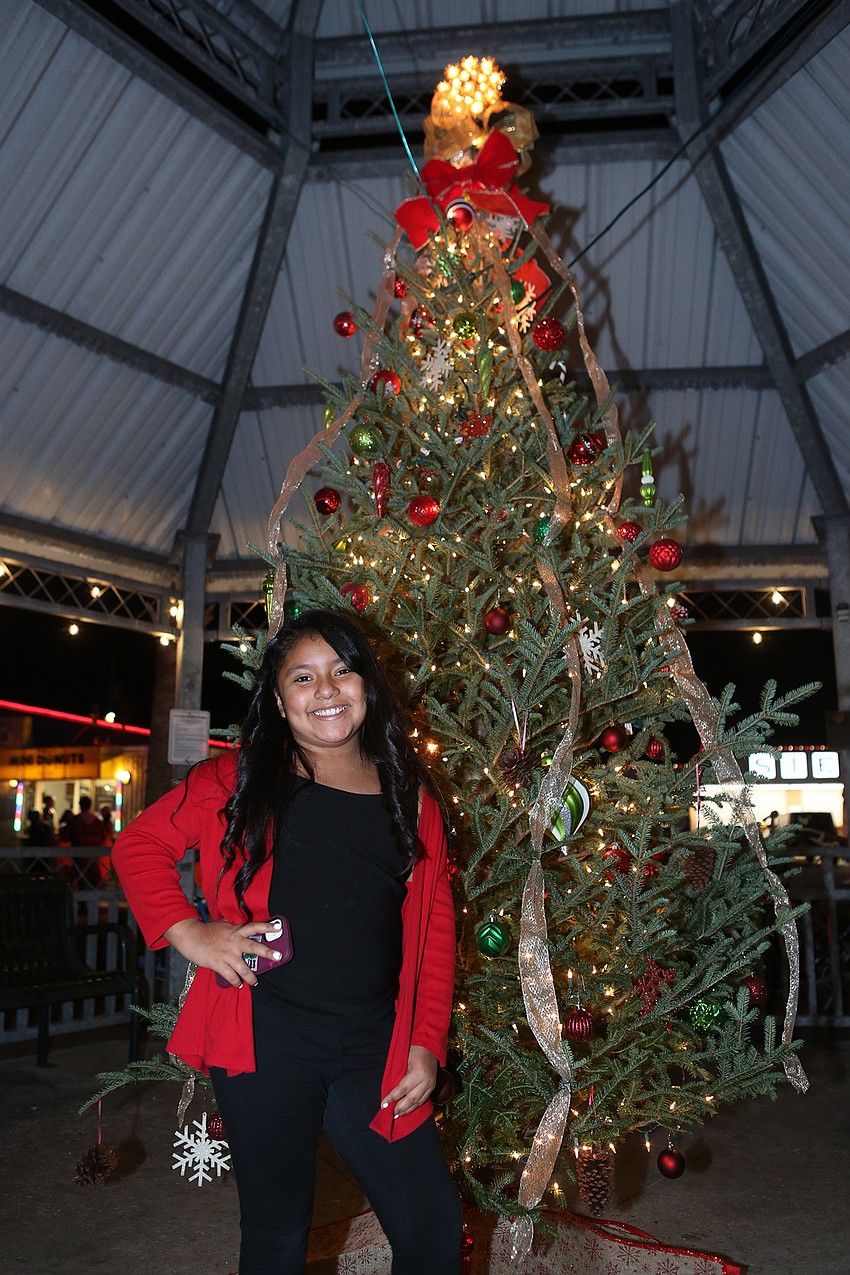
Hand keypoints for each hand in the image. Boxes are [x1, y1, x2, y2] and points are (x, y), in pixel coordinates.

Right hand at [163, 917, 282, 987]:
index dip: (266, 926)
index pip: (254, 926)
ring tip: (255, 982)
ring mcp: (227, 954)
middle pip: (253, 947)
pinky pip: (231, 976)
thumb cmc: (207, 932)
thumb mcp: (224, 927)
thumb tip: (244, 930)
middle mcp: (234, 941)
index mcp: (235, 931)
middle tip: (278, 956)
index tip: (277, 928)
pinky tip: (238, 984)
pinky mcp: (218, 964)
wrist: (191, 936)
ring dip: (251, 977)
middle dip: (267, 952)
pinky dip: (235, 981)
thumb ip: (235, 929)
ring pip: (244, 968)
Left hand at [380, 1045, 437, 1117]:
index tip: (383, 1105)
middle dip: (400, 1108)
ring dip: (407, 1110)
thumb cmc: (414, 1049)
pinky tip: (408, 1110)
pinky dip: (414, 1106)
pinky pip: (423, 1100)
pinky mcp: (433, 1086)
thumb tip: (390, 1090)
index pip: (402, 1089)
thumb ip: (399, 1075)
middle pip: (411, 1099)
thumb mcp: (404, 1060)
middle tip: (390, 1114)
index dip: (392, 1098)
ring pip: (418, 1102)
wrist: (430, 1045)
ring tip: (397, 1115)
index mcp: (418, 1073)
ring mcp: (431, 1085)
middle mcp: (426, 1081)